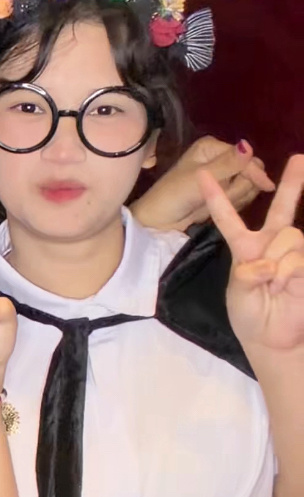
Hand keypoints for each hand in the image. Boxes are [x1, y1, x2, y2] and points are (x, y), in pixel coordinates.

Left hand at [133, 135, 273, 231]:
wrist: (161, 220)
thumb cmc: (175, 194)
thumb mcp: (201, 177)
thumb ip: (228, 164)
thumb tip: (248, 145)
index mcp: (212, 147)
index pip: (245, 157)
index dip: (254, 172)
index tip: (267, 187)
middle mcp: (220, 158)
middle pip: (250, 172)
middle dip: (239, 187)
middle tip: (222, 197)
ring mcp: (223, 176)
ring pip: (248, 186)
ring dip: (234, 197)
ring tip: (212, 202)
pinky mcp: (224, 193)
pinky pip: (242, 197)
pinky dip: (233, 204)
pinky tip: (216, 208)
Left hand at [200, 154, 303, 357]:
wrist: (270, 337)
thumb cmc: (249, 314)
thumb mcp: (237, 293)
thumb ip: (247, 275)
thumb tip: (269, 264)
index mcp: (246, 246)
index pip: (229, 217)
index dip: (217, 196)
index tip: (202, 174)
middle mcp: (272, 243)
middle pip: (282, 207)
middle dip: (293, 182)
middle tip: (300, 158)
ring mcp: (292, 252)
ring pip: (289, 238)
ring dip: (277, 263)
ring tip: (274, 285)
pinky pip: (297, 258)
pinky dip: (287, 274)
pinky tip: (285, 287)